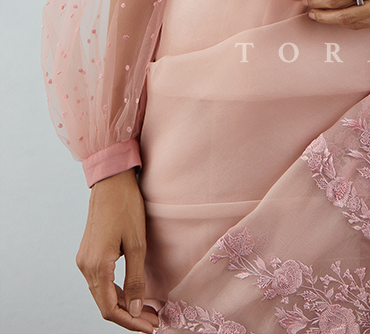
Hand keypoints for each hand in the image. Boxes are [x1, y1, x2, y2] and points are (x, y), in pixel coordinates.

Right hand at [76, 168, 159, 331]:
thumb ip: (135, 279)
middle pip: (105, 305)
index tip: (151, 327)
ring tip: (148, 310)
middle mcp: (85, 267)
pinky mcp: (88, 254)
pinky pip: (100, 282)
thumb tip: (136, 309)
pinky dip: (115, 292)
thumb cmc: (127, 207)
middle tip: (154, 321)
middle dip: (129, 316)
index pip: (111, 309)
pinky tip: (132, 294)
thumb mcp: (137, 244)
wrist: (111, 181)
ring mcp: (84, 260)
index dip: (131, 322)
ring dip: (123, 305)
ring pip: (102, 295)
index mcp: (97, 266)